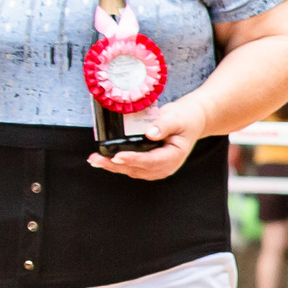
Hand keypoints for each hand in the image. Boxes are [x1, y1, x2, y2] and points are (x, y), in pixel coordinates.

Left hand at [89, 95, 206, 181]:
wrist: (192, 120)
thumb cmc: (185, 117)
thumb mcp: (177, 117)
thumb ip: (164, 125)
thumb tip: (151, 133)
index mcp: (174, 156)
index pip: (151, 161)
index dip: (133, 159)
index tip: (117, 156)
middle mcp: (165, 166)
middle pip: (137, 169)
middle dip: (115, 165)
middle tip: (96, 159)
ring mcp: (157, 168)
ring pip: (132, 170)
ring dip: (113, 166)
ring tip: (95, 159)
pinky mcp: (149, 164)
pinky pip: (132, 166)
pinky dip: (117, 164)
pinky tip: (104, 159)